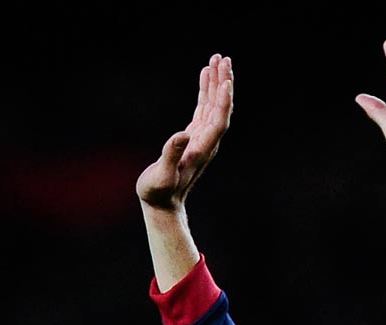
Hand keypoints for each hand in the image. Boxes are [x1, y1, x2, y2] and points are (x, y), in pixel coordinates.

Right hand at [137, 54, 233, 210]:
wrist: (162, 205)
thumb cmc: (159, 192)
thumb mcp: (162, 175)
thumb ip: (171, 155)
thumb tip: (181, 135)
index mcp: (202, 150)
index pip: (218, 121)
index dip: (223, 102)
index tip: (226, 81)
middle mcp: (207, 142)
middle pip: (220, 109)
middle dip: (223, 83)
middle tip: (224, 58)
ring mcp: (201, 138)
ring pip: (213, 106)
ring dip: (216, 83)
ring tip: (217, 59)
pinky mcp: (193, 136)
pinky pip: (203, 109)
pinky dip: (205, 91)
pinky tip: (205, 75)